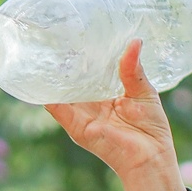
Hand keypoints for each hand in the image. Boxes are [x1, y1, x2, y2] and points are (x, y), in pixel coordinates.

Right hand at [46, 40, 188, 190]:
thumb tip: (134, 41)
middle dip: (62, 62)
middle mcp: (90, 104)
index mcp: (105, 94)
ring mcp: (82, 115)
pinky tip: (40, 78)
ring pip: (60, 91)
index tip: (76, 33)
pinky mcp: (78, 128)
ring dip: (51, 75)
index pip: (88, 72)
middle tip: (53, 34)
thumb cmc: (151, 128)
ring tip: (42, 50)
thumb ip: (132, 69)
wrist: (152, 157)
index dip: (82, 54)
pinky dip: (47, 95)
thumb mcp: (143, 91)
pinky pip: (57, 109)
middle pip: (71, 80)